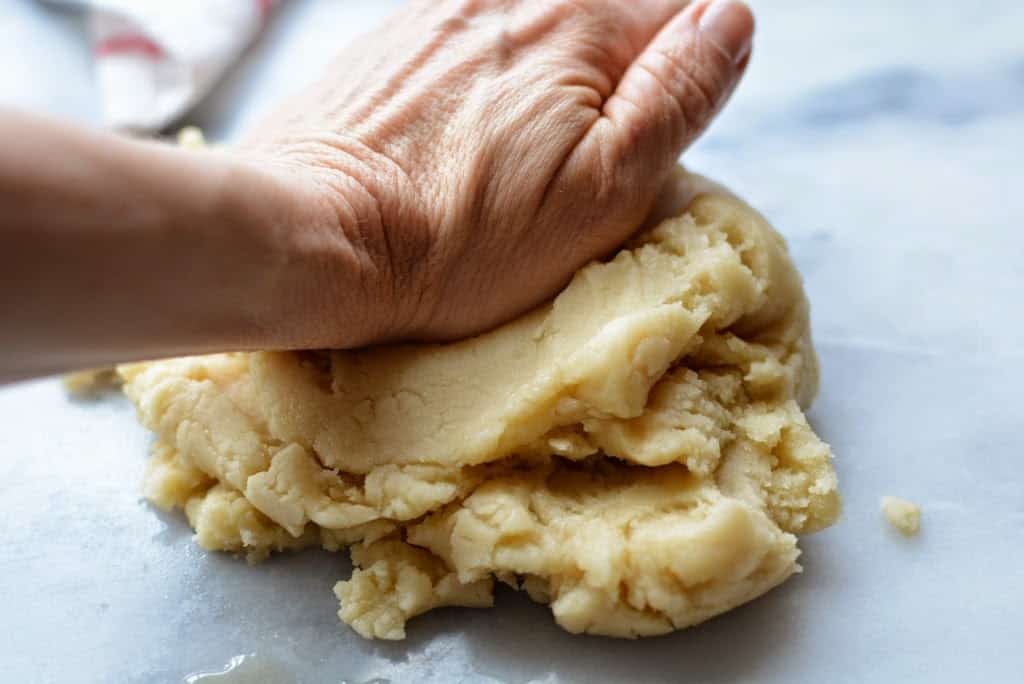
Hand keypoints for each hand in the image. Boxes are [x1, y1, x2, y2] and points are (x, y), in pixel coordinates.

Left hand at [241, 0, 753, 346]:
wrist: (312, 238)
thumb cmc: (461, 239)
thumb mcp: (603, 189)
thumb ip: (678, 96)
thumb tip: (729, 22)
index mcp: (579, 25)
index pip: (677, 19)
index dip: (674, 88)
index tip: (636, 151)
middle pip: (604, 23)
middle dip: (609, 86)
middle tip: (570, 168)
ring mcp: (441, 14)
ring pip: (534, 33)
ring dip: (544, 85)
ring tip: (510, 162)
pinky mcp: (390, 46)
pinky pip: (469, 47)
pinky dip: (484, 86)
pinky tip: (461, 141)